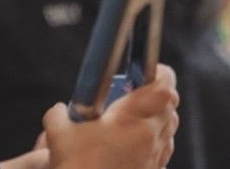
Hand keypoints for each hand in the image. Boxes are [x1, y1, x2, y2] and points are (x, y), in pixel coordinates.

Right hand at [41, 64, 178, 167]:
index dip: (159, 73)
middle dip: (155, 94)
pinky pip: (163, 150)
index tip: (144, 70)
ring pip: (169, 128)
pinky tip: (130, 145)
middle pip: (171, 104)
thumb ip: (60, 114)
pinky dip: (153, 141)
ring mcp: (155, 158)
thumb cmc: (76, 166)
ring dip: (156, 118)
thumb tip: (61, 110)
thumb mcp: (58, 132)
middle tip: (132, 93)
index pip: (165, 86)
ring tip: (131, 119)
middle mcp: (150, 137)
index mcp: (133, 119)